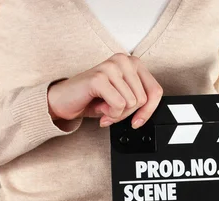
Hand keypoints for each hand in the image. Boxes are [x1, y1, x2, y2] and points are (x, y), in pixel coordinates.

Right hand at [47, 53, 162, 128]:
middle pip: (143, 99)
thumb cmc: (92, 99)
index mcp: (132, 63)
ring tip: (105, 108)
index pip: (155, 91)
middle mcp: (123, 60)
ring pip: (131, 103)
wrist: (63, 101)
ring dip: (118, 114)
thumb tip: (148, 113)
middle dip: (128, 113)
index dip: (149, 110)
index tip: (138, 121)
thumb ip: (139, 101)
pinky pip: (119, 105)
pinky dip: (111, 114)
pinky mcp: (99, 78)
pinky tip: (100, 109)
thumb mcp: (123, 99)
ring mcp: (111, 67)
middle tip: (113, 112)